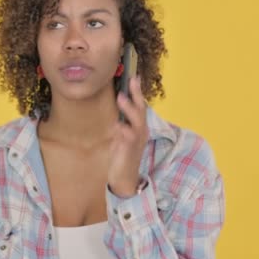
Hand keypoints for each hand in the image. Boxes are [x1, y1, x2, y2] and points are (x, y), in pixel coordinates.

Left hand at [108, 76, 148, 197]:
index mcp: (139, 128)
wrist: (124, 180)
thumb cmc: (123, 157)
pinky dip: (123, 131)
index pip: (140, 107)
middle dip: (137, 96)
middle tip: (131, 82)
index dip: (138, 93)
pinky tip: (117, 126)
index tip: (134, 78)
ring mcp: (136, 142)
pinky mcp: (129, 151)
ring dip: (129, 110)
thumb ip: (121, 126)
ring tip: (121, 98)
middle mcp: (141, 133)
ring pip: (137, 122)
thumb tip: (117, 116)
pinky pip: (127, 138)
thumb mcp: (121, 138)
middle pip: (141, 111)